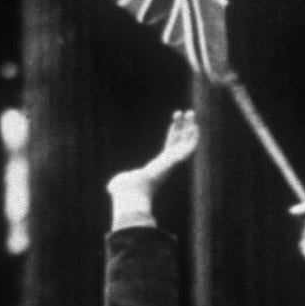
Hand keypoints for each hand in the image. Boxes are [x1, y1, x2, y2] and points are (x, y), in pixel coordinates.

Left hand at [107, 109, 199, 226]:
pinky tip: (195, 128)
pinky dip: (193, 139)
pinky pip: (187, 149)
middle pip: (179, 141)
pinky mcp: (172, 162)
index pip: (169, 146)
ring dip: (189, 127)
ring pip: (184, 142)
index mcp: (158, 165)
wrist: (133, 193)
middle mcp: (167, 163)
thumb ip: (116, 184)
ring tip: (191, 112)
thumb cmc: (126, 191)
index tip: (174, 122)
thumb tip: (109, 188)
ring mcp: (171, 162)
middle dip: (184, 127)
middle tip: (189, 113)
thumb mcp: (120, 183)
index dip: (173, 134)